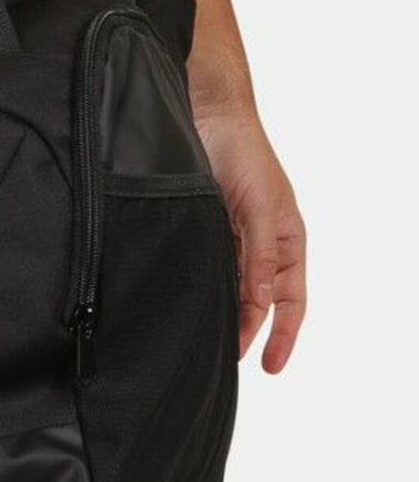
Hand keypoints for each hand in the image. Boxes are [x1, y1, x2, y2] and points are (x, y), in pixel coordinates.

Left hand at [193, 102, 306, 371]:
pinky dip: (202, 282)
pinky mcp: (204, 224)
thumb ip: (260, 255)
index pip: (291, 300)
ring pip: (229, 284)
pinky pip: (207, 262)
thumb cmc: (245, 153)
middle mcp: (260, 242)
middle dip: (246, 329)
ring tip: (205, 336)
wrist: (206, 115)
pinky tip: (190, 298)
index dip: (282, 335)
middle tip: (226, 356)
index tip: (270, 366)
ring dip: (221, 308)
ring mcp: (231, 234)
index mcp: (286, 239)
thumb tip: (260, 303)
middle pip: (257, 299)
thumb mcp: (259, 207)